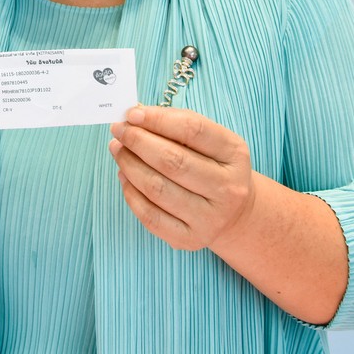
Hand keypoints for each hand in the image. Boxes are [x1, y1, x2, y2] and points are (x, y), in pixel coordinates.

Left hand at [108, 105, 255, 251]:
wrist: (235, 214)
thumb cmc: (214, 167)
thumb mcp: (210, 140)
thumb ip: (176, 123)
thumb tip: (136, 114)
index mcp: (234, 154)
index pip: (193, 130)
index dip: (158, 119)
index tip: (132, 113)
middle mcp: (227, 188)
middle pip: (173, 161)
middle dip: (138, 142)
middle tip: (119, 130)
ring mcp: (210, 218)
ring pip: (157, 189)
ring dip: (129, 165)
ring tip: (118, 149)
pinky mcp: (190, 239)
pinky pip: (150, 216)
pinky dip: (130, 193)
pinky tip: (124, 176)